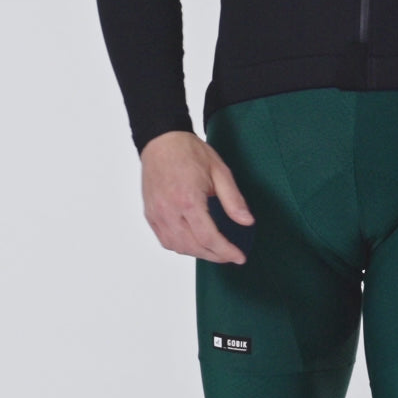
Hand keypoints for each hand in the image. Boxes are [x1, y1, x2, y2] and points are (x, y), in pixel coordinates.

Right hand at [140, 130, 254, 264]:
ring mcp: (157, 214)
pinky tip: (193, 242)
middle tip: (229, 255)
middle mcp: (169, 211)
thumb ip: (233, 199)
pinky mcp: (150, 214)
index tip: (239, 257)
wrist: (162, 140)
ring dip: (197, 253)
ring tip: (213, 250)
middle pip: (193, 247)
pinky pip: (165, 240)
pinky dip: (180, 246)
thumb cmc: (190, 152)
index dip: (226, 252)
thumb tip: (247, 222)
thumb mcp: (219, 171)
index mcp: (188, 200)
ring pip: (177, 247)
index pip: (209, 238)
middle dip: (214, 256)